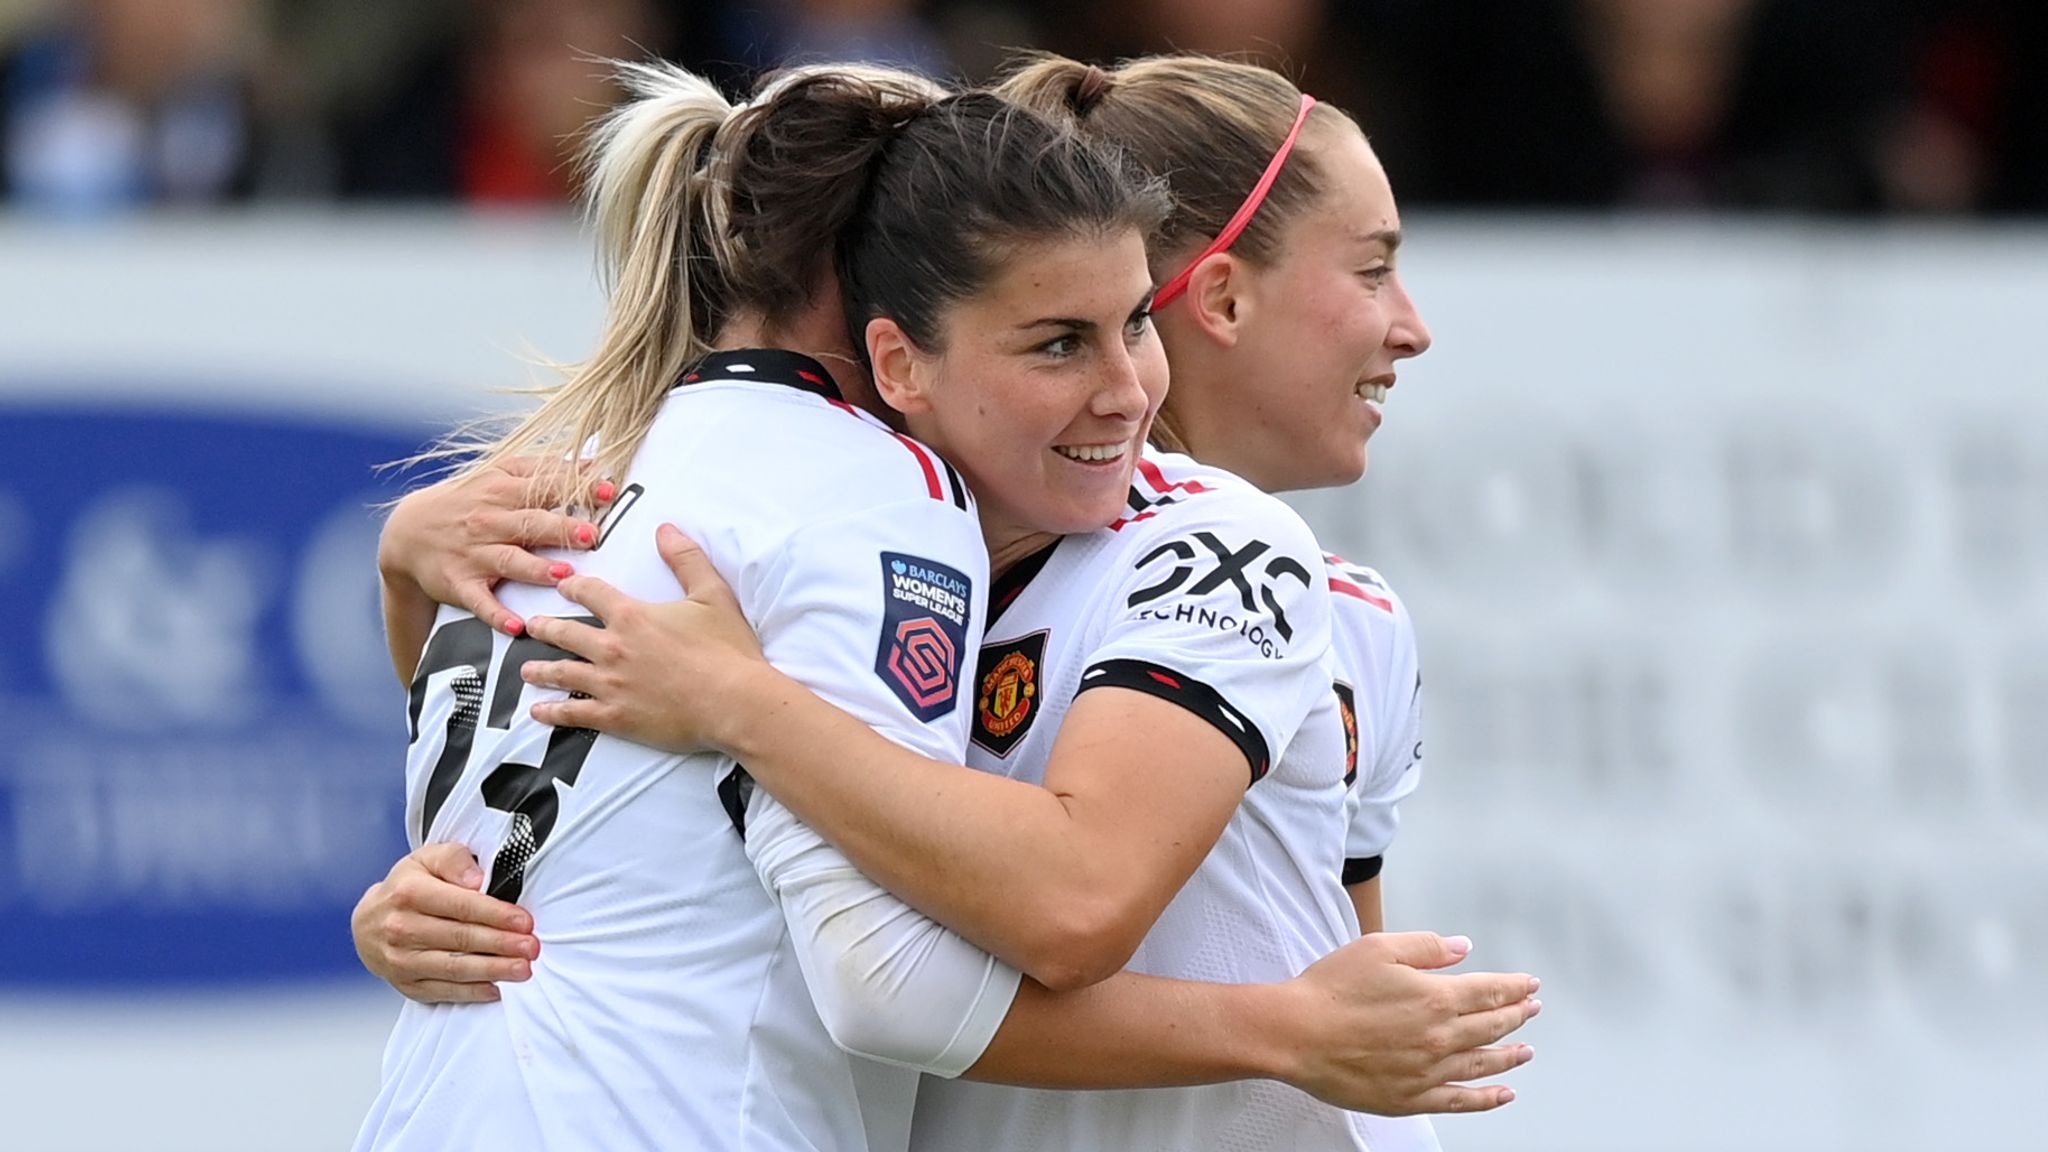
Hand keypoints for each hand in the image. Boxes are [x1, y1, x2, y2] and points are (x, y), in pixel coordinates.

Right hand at [351, 842, 540, 1002]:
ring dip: (492, 970)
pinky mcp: (404, 984)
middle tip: (531, 948)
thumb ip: (455, 860)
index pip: (461, 906)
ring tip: (522, 970)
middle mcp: (401, 928)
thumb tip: (477, 880)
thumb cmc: (407, 887)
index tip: (524, 922)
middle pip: (460, 939)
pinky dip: (471, 992)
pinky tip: (496, 989)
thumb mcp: (427, 859)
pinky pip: (442, 991)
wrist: (367, 923)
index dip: (496, 915)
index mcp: (409, 893)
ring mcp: (400, 960)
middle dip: (501, 944)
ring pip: (454, 968)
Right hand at [379, 457, 615, 636]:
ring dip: (536, 569)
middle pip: (530, 524)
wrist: (408, 532)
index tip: (608, 493)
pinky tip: (517, 625)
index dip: (577, 490)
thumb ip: (542, 469)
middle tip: (592, 536)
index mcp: (502, 491)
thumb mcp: (497, 475)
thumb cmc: (467, 501)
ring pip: (509, 561)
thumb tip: (590, 462)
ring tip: (563, 575)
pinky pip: (480, 602)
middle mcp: (489, 522)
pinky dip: (497, 614)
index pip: (544, 488)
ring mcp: (474, 554)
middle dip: (561, 529)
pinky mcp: (460, 584)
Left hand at [521, 524, 771, 753]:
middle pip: (566, 633)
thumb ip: (686, 558)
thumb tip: (666, 529)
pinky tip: (538, 711)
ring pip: (563, 673)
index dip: (574, 587)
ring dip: (541, 670)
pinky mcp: (615, 717)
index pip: (591, 593)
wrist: (734, 701)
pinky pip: (573, 713)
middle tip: (532, 626)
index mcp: (632, 616)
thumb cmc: (726, 650)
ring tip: (526, 670)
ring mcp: (610, 684)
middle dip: (545, 628)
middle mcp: (612, 648)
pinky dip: (552, 712)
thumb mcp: (712, 594)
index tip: (564, 586)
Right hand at [1275, 931, 1538, 1114]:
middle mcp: (1440, 1037)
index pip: (1489, 991)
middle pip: (1492, 1026)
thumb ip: (1426, 947)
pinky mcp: (1411, 1098)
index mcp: (1436, 997)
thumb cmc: (1330, 991)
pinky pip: (1460, 1100)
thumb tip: (1461, 947)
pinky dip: (1487, 1098)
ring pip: (1483, 1063)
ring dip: (1510, 1055)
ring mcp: (1428, 1071)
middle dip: (1517, 1015)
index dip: (1514, 987)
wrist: (1296, 1034)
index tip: (1529, 985)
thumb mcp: (1378, 948)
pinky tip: (1502, 1094)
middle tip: (1530, 1009)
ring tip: (1526, 1050)